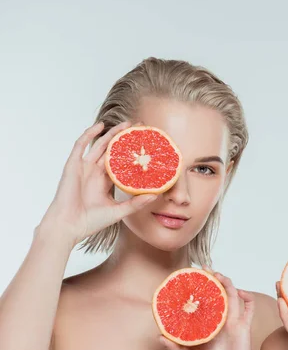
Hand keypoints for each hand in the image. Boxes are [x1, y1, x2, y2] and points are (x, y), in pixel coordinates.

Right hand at [38, 121, 156, 246]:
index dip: (132, 154)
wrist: (69, 226)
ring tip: (126, 123)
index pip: (121, 163)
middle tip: (140, 128)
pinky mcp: (73, 165)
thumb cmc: (91, 221)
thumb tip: (156, 195)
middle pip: (112, 150)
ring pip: (100, 145)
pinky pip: (81, 145)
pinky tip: (100, 126)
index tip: (146, 146)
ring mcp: (84, 167)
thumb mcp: (119, 211)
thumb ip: (136, 203)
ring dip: (111, 133)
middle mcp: (95, 172)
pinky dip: (89, 134)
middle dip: (124, 139)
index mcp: (105, 182)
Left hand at [160, 270, 254, 349]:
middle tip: (205, 269)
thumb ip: (175, 347)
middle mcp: (221, 321)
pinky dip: (248, 298)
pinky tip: (241, 291)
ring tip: (219, 275)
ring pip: (233, 297)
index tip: (193, 276)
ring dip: (228, 283)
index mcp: (208, 325)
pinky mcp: (244, 327)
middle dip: (214, 280)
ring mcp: (233, 322)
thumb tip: (159, 336)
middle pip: (219, 294)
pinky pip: (249, 309)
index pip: (204, 301)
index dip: (201, 288)